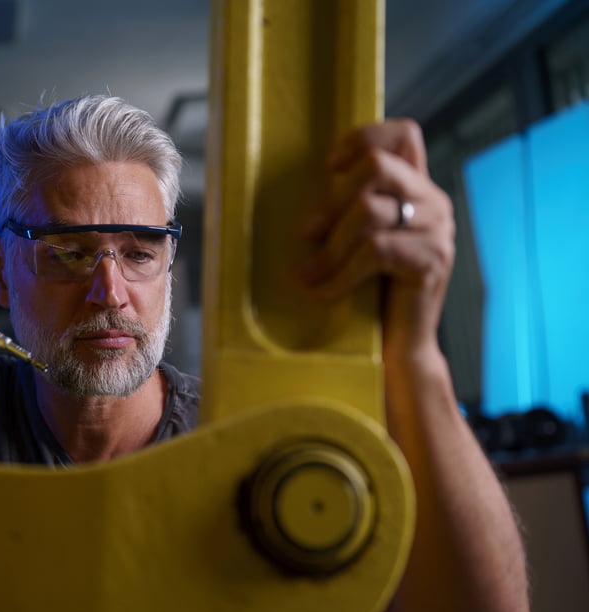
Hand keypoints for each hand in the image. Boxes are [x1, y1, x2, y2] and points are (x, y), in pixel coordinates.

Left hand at [292, 119, 455, 360]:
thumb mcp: (354, 243)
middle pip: (377, 166)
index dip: (364, 136)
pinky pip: (373, 251)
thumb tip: (300, 207)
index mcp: (415, 189)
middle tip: (306, 234)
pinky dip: (339, 274)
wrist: (399, 349)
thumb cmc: (368, 294)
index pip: (403, 135)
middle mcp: (433, 202)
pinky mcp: (431, 261)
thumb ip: (345, 212)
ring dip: (329, 247)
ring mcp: (437, 230)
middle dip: (332, 201)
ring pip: (370, 212)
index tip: (329, 165)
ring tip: (305, 274)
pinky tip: (322, 293)